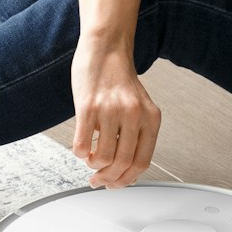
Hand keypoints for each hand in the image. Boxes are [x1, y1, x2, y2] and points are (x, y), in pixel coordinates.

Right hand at [69, 38, 159, 188]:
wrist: (106, 47)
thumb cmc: (118, 78)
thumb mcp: (138, 106)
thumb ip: (135, 133)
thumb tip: (122, 169)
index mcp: (151, 117)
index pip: (142, 162)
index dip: (127, 179)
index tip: (115, 184)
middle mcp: (134, 115)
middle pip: (123, 164)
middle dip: (108, 179)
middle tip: (97, 179)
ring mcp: (111, 111)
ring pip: (103, 158)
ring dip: (93, 165)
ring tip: (90, 158)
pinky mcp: (88, 107)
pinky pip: (82, 145)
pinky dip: (79, 153)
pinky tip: (81, 147)